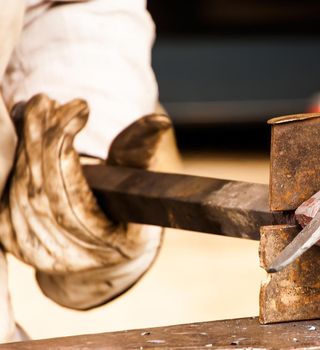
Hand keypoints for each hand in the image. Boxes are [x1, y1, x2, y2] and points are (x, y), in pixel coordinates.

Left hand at [0, 94, 175, 308]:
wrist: (99, 254)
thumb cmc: (124, 217)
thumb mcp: (139, 189)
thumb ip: (141, 152)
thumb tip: (159, 120)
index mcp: (102, 245)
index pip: (72, 197)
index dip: (67, 151)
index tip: (79, 109)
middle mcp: (63, 255)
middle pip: (41, 190)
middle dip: (44, 139)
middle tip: (49, 101)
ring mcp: (32, 250)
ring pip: (19, 188)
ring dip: (27, 143)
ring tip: (40, 108)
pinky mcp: (11, 239)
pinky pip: (5, 192)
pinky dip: (14, 157)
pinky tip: (24, 129)